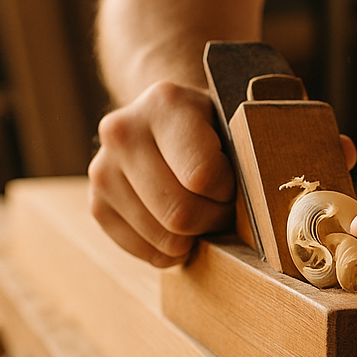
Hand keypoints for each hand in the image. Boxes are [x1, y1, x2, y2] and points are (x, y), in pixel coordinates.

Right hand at [88, 80, 235, 265]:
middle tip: (223, 209)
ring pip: (164, 237)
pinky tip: (180, 232)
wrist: (166, 122)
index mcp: (164, 104)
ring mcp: (102, 169)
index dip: (228, 192)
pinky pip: (143, 251)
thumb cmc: (211, 129)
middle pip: (180, 212)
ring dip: (193, 238)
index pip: (203, 175)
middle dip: (213, 219)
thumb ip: (248, 152)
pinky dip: (170, 252)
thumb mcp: (233, 123)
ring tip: (203, 216)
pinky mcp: (96, 203)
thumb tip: (260, 205)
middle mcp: (122, 131)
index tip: (234, 184)